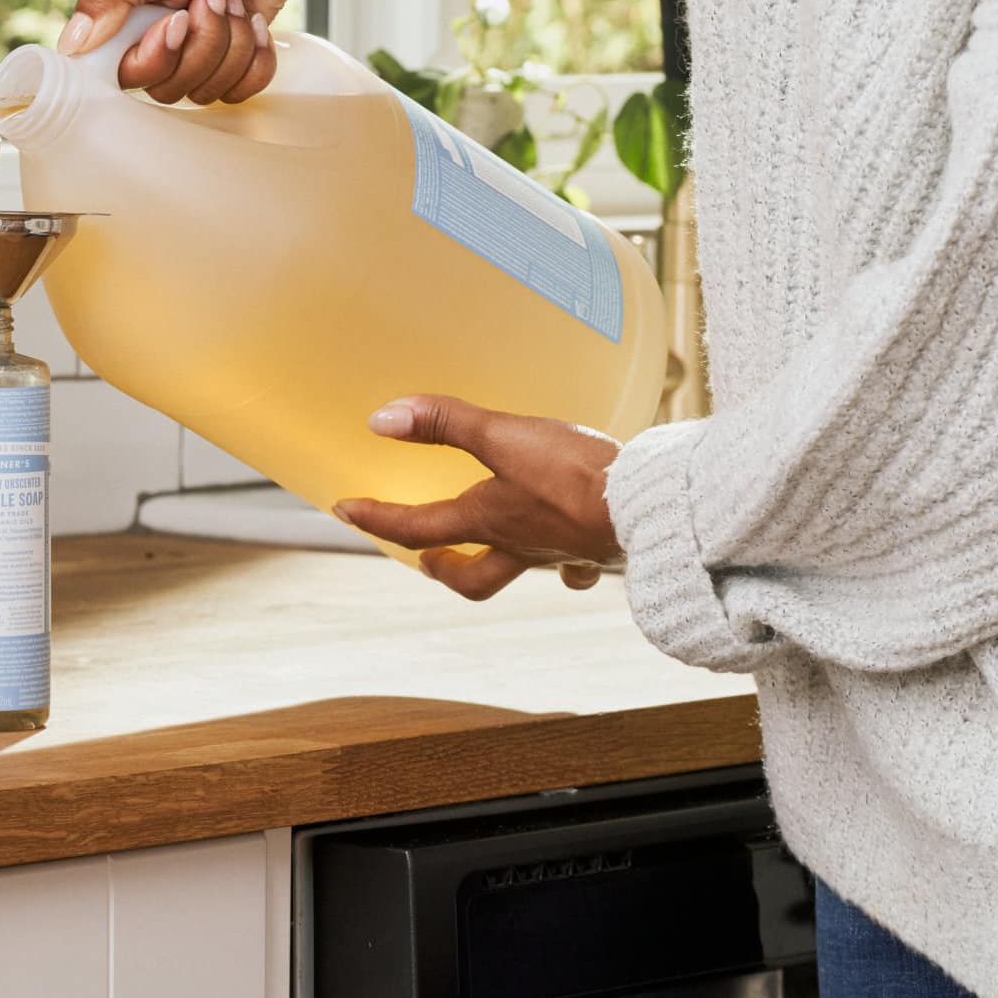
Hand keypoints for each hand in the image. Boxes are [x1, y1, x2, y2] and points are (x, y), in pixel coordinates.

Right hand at [59, 0, 314, 104]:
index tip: (177, 23)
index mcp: (114, 0)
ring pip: (201, 91)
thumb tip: (70, 44)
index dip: (151, 57)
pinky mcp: (225, 56)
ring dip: (231, 44)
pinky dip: (255, 60)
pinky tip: (255, 22)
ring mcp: (188, 46)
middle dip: (202, 43)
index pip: (111, 68)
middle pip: (161, 85)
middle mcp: (145, 28)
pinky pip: (235, 92)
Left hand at [333, 395, 623, 600]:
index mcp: (489, 521)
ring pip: (519, 570)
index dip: (377, 519)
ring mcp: (560, 552)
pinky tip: (570, 552)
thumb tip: (383, 420)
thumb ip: (445, 423)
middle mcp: (520, 545)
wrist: (650, 507)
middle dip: (443, 568)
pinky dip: (567, 564)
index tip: (347, 511)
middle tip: (426, 558)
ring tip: (493, 545)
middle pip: (470, 576)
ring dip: (498, 562)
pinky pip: (577, 566)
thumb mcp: (504, 437)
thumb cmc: (577, 476)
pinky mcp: (600, 550)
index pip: (417, 527)